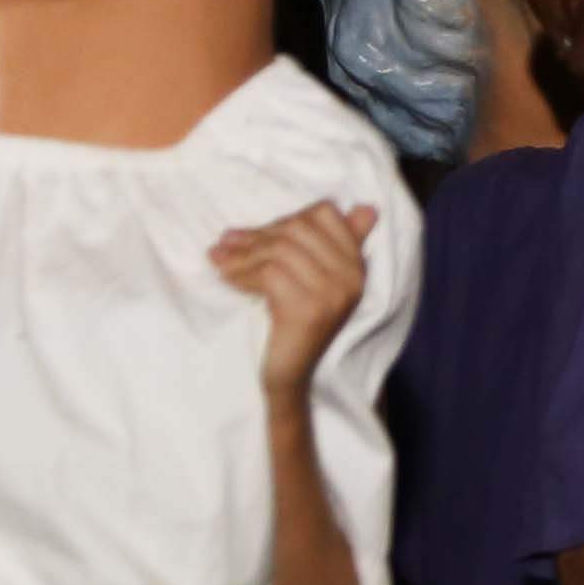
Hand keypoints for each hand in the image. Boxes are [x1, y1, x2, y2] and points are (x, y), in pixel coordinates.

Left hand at [212, 200, 375, 401]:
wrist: (288, 376)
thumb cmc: (292, 322)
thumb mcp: (313, 279)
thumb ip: (325, 244)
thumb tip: (364, 207)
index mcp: (356, 264)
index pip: (324, 213)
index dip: (283, 220)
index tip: (254, 236)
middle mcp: (352, 276)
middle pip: (296, 229)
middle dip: (254, 236)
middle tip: (223, 246)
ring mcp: (333, 293)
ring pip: (279, 250)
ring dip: (241, 255)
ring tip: (219, 262)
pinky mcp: (309, 310)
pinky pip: (269, 273)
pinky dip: (241, 274)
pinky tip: (227, 280)